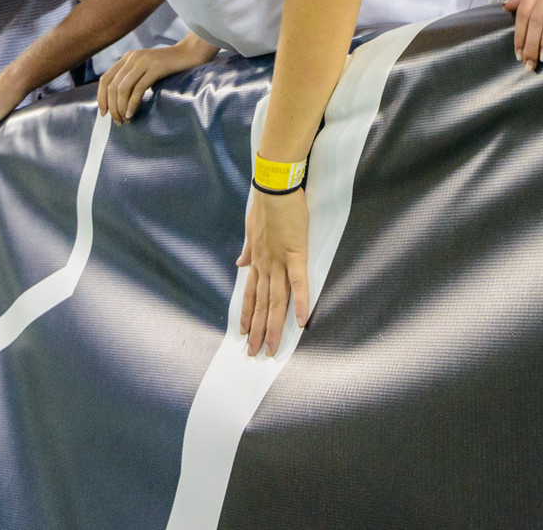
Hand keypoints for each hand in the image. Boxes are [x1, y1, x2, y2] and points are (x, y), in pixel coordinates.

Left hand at [97, 37, 216, 120]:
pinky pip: (138, 89)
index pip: (105, 79)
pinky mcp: (156, 67)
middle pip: (112, 86)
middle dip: (112, 107)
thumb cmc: (170, 65)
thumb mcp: (146, 68)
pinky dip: (132, 104)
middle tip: (117, 121)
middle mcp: (132, 58)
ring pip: (123, 88)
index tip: (104, 113)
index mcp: (127, 58)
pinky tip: (132, 113)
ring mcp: (144, 61)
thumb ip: (133, 77)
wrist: (191, 52)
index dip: (101, 97)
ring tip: (125, 120)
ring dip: (120, 107)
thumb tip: (119, 100)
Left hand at [237, 187, 311, 356]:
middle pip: (261, 305)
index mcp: (256, 260)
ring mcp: (279, 262)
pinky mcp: (295, 254)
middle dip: (258, 331)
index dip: (247, 315)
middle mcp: (264, 266)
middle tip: (254, 354)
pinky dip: (301, 302)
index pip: (250, 294)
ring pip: (276, 301)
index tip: (244, 334)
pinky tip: (302, 321)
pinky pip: (298, 283)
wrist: (274, 188)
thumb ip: (247, 250)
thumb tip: (240, 264)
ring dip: (273, 327)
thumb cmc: (265, 206)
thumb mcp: (251, 230)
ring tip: (271, 348)